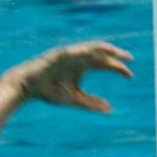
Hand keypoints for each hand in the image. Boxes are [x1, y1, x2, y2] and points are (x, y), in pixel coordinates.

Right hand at [12, 41, 133, 111]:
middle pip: (100, 54)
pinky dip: (78, 51)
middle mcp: (77, 58)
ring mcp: (67, 55)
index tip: (130, 76)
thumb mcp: (74, 99)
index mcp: (83, 67)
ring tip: (113, 50)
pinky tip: (87, 52)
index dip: (118, 68)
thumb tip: (109, 108)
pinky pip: (69, 51)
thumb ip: (91, 103)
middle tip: (130, 58)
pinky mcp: (56, 55)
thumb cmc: (49, 91)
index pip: (105, 65)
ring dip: (100, 47)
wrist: (26, 87)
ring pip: (87, 48)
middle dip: (115, 55)